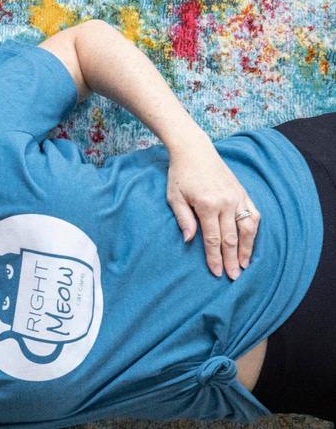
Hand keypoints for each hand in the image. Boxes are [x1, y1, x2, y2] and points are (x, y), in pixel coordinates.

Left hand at [166, 137, 259, 279]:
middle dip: (232, 259)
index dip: (215, 258)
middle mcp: (225, 202)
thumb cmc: (180, 175)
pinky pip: (253, 214)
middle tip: (234, 277)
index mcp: (207, 205)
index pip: (213, 239)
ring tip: (246, 265)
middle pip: (231, 238)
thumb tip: (189, 241)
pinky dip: (254, 230)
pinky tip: (251, 243)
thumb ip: (183, 219)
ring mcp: (237, 197)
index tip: (217, 273)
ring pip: (247, 228)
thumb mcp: (174, 197)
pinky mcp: (243, 192)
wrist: (194, 151)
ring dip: (248, 248)